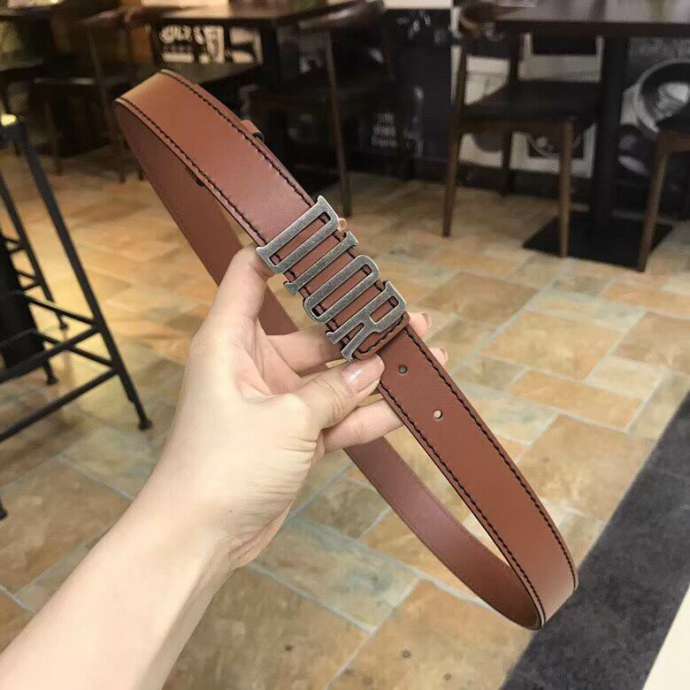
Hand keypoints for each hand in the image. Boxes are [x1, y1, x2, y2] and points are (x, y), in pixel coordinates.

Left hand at [138, 247, 445, 572]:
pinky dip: (366, 414)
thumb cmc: (225, 465)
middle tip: (405, 314)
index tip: (330, 238)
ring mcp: (278, 402)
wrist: (201, 538)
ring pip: (332, 377)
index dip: (287, 250)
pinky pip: (335, 416)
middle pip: (313, 332)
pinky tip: (407, 405)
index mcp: (232, 340)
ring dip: (374, 372)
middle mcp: (254, 364)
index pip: (253, 274)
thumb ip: (334, 391)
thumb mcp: (285, 421)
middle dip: (359, 326)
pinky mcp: (294, 437)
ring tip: (424, 354)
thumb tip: (374, 368)